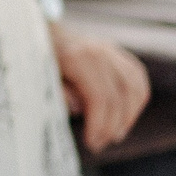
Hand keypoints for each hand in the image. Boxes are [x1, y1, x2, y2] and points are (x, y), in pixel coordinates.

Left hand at [50, 23, 150, 153]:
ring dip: (129, 116)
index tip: (92, 142)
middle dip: (112, 125)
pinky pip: (138, 78)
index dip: (99, 124)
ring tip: (116, 135)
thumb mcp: (39, 75)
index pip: (99, 97)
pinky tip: (127, 116)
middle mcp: (99, 52)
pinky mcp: (118, 52)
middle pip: (119, 96)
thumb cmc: (38, 58)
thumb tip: (77, 108)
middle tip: (101, 143)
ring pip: (134, 88)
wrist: (43, 31)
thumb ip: (57, 93)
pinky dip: (137, 99)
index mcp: (77, 57)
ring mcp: (111, 50)